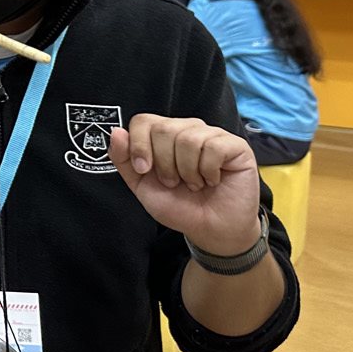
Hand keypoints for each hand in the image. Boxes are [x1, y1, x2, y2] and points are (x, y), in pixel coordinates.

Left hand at [109, 115, 261, 255]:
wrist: (210, 230)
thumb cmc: (179, 206)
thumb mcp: (142, 185)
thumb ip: (124, 160)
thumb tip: (116, 132)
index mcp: (164, 135)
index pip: (143, 121)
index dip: (139, 146)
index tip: (144, 170)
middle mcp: (188, 129)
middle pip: (163, 129)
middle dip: (164, 164)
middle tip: (175, 183)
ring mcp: (213, 135)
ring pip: (188, 138)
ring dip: (187, 171)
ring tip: (194, 184)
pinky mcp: (236, 146)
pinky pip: (213, 147)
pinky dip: (208, 171)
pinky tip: (213, 180)